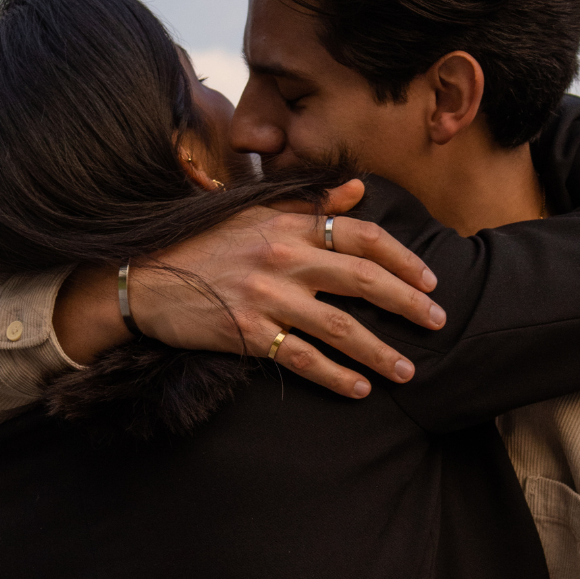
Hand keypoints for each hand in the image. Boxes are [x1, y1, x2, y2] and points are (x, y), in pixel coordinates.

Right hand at [54, 181, 445, 398]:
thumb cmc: (201, 240)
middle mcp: (283, 256)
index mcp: (288, 223)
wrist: (141, 274)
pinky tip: (359, 389)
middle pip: (362, 279)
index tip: (430, 280)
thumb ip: (308, 201)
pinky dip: (336, 376)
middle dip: (407, 303)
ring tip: (409, 370)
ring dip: (381, 351)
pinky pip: (302, 358)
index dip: (403, 258)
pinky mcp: (248, 333)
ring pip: (339, 327)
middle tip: (438, 322)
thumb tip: (356, 189)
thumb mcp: (252, 210)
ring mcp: (266, 296)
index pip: (361, 234)